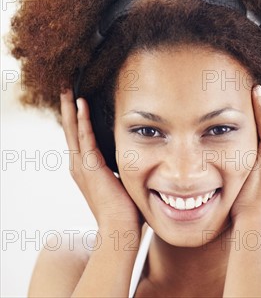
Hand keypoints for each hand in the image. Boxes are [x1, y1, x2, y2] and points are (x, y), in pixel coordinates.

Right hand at [61, 89, 142, 231]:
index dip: (75, 117)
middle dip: (68, 107)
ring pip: (73, 129)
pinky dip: (82, 120)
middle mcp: (79, 165)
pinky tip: (81, 104)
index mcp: (84, 168)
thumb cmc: (124, 210)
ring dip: (71, 108)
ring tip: (68, 89)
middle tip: (65, 87)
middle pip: (69, 129)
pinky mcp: (91, 167)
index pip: (77, 136)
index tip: (76, 98)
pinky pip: (85, 138)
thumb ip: (122, 165)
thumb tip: (138, 153)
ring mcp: (82, 166)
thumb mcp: (121, 180)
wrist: (120, 230)